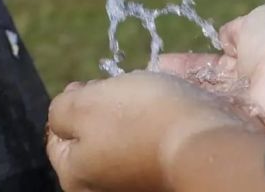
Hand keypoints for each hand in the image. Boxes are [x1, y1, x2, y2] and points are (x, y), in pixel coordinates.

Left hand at [46, 71, 251, 191]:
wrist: (207, 143)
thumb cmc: (141, 120)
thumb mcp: (84, 105)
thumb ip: (61, 109)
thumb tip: (63, 114)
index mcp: (75, 177)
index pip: (57, 136)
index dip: (71, 102)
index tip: (89, 82)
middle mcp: (104, 189)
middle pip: (92, 138)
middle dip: (102, 108)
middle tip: (119, 88)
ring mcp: (136, 185)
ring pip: (123, 140)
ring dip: (131, 116)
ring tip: (147, 97)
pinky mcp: (165, 178)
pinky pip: (151, 146)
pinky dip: (155, 127)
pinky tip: (166, 113)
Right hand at [160, 2, 264, 146]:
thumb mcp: (259, 19)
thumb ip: (239, 29)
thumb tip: (226, 36)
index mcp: (261, 48)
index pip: (221, 56)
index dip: (195, 59)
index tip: (165, 60)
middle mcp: (253, 79)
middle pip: (210, 80)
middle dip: (182, 78)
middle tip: (152, 75)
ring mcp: (247, 104)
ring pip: (209, 98)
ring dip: (183, 93)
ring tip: (151, 90)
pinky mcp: (242, 125)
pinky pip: (212, 115)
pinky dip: (191, 109)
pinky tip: (165, 105)